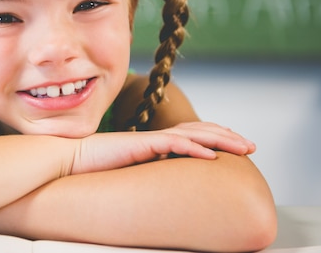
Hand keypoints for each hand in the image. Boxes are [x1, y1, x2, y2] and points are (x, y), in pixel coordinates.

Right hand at [71, 122, 254, 174]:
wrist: (70, 159)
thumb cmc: (93, 168)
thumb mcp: (127, 172)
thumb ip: (145, 173)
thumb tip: (160, 189)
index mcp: (154, 144)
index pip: (191, 135)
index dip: (214, 138)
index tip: (234, 147)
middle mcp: (155, 138)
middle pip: (198, 130)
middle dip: (227, 136)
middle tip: (251, 146)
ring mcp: (149, 139)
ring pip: (192, 134)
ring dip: (220, 139)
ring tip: (243, 147)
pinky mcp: (140, 145)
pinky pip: (172, 144)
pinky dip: (194, 148)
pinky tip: (212, 156)